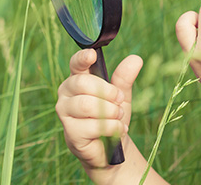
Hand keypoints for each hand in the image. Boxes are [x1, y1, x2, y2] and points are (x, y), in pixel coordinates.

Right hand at [56, 48, 142, 167]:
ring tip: (119, 117)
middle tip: (120, 100)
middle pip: (82, 83)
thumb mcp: (120, 95)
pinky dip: (111, 127)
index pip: (76, 64)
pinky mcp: (70, 132)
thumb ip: (124, 77)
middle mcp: (66, 92)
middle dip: (107, 92)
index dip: (82, 58)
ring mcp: (65, 112)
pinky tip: (118, 130)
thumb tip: (136, 58)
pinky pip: (93, 125)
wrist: (110, 147)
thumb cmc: (111, 116)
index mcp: (77, 78)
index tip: (92, 55)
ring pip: (86, 105)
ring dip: (110, 111)